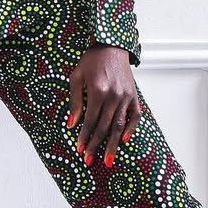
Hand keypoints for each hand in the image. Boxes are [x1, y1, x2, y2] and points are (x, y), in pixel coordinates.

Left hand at [67, 43, 141, 167]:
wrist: (111, 46)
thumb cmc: (90, 61)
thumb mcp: (76, 78)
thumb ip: (75, 102)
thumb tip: (71, 124)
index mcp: (97, 92)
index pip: (90, 121)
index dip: (84, 137)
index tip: (80, 150)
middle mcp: (113, 96)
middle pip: (104, 127)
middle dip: (96, 146)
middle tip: (90, 161)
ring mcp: (126, 97)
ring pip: (119, 126)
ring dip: (112, 144)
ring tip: (108, 160)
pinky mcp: (134, 96)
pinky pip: (135, 116)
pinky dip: (131, 129)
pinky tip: (124, 141)